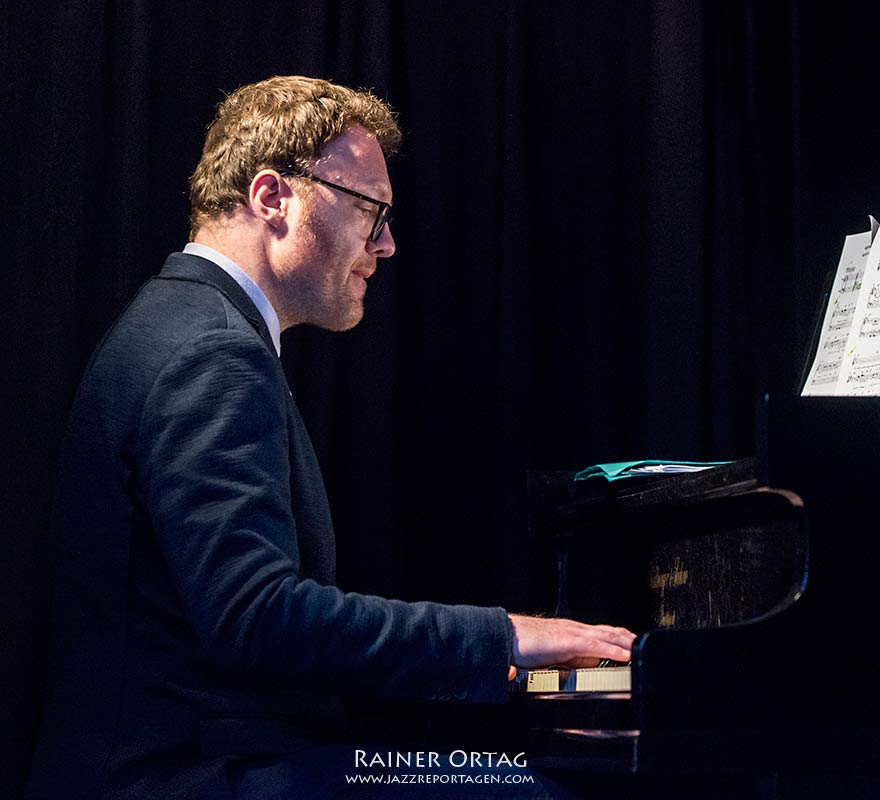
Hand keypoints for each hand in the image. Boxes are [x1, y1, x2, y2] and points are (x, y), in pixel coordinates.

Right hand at [508, 614, 635, 670]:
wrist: (504, 636)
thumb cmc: (521, 645)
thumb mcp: (550, 655)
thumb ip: (566, 659)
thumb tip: (579, 668)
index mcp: (570, 632)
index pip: (602, 632)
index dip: (620, 637)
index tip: (634, 645)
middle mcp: (574, 628)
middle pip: (610, 631)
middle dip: (629, 639)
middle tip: (646, 646)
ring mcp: (571, 633)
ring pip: (607, 635)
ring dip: (627, 643)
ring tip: (643, 650)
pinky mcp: (566, 641)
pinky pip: (595, 645)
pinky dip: (613, 650)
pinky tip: (626, 655)